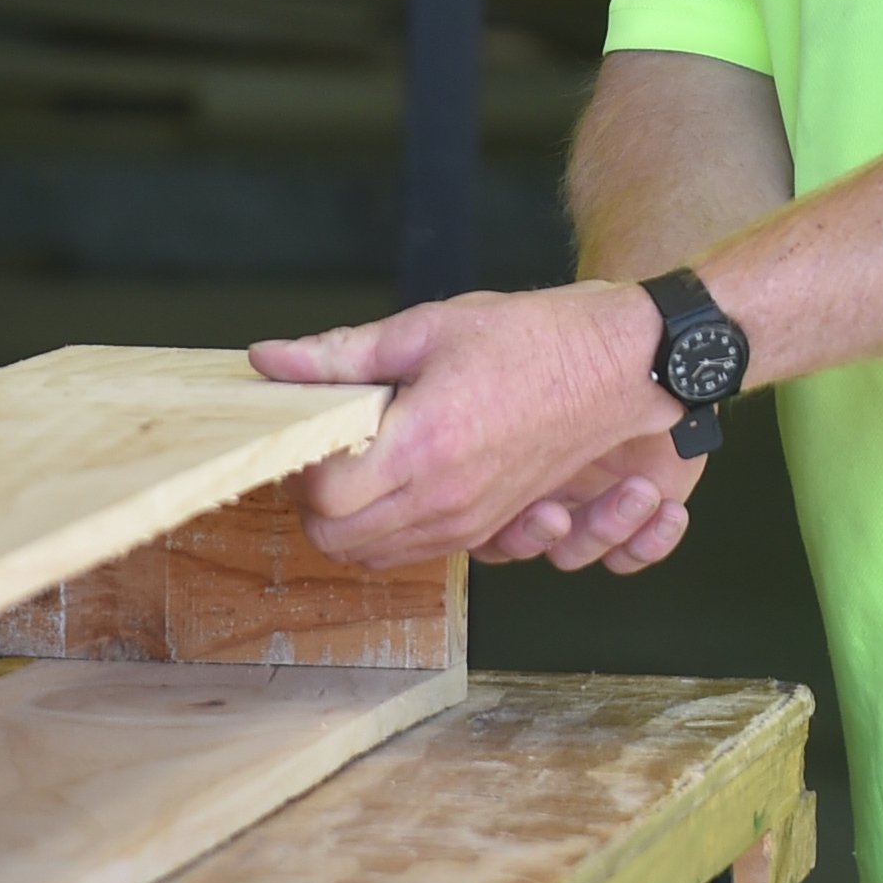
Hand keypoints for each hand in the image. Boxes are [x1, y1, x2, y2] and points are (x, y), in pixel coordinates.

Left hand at [249, 282, 681, 571]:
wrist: (613, 369)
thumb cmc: (528, 340)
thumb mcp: (425, 327)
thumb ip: (340, 354)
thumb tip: (269, 358)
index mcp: (425, 445)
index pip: (323, 495)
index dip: (302, 463)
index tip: (313, 426)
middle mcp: (444, 498)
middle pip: (336, 538)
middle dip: (315, 498)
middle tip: (328, 445)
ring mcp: (469, 522)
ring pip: (372, 555)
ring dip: (351, 517)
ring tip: (364, 457)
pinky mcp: (488, 529)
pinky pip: (414, 552)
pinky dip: (390, 529)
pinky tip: (399, 478)